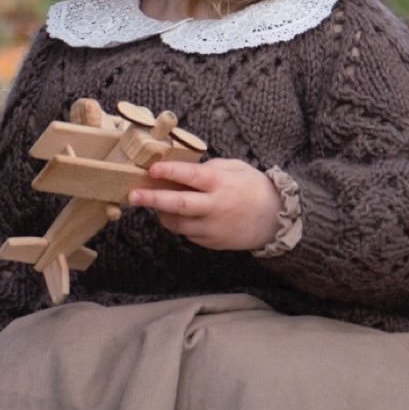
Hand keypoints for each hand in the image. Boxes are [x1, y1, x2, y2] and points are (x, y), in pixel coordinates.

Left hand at [127, 158, 280, 251]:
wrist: (276, 220)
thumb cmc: (253, 188)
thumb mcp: (236, 168)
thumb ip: (210, 167)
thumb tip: (183, 168)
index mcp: (221, 184)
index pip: (191, 176)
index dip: (170, 172)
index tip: (151, 169)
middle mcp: (215, 206)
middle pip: (178, 204)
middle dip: (153, 199)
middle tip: (133, 196)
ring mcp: (212, 227)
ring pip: (177, 223)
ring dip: (162, 213)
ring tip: (154, 204)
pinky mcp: (211, 242)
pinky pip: (187, 233)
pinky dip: (178, 224)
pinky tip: (177, 215)